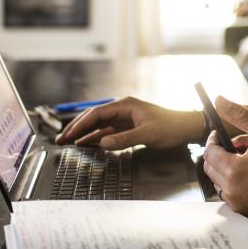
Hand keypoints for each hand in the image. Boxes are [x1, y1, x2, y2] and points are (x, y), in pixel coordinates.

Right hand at [54, 96, 201, 150]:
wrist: (186, 128)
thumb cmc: (171, 127)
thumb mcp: (148, 134)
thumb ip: (124, 139)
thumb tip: (103, 143)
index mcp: (125, 105)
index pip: (97, 113)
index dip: (81, 124)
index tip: (69, 135)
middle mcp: (123, 109)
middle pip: (94, 118)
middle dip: (77, 128)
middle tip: (61, 139)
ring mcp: (125, 118)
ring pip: (99, 125)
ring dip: (84, 134)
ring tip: (68, 142)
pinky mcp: (128, 127)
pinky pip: (107, 132)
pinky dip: (96, 138)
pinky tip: (86, 144)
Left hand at [202, 97, 247, 217]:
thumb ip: (240, 114)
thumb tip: (218, 100)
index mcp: (234, 171)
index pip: (209, 153)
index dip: (213, 140)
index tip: (220, 134)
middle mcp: (233, 192)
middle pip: (211, 169)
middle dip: (221, 154)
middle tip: (240, 145)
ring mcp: (240, 205)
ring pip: (220, 183)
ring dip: (228, 169)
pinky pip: (232, 195)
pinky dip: (236, 183)